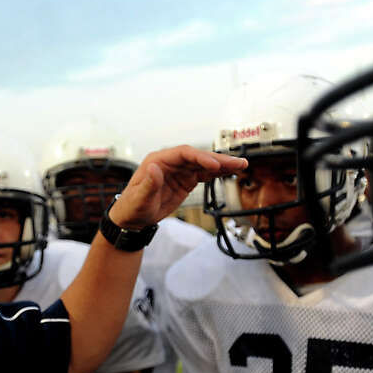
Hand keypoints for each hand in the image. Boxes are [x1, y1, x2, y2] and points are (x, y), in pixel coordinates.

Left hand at [110, 146, 246, 228]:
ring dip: (222, 165)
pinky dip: (217, 173)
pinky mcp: (185, 180)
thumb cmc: (132, 207)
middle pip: (198, 156)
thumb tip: (154, 167)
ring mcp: (179, 171)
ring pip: (204, 164)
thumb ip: (148, 184)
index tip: (214, 165)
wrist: (133, 218)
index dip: (200, 157)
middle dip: (218, 159)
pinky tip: (230, 172)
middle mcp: (170, 162)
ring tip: (241, 165)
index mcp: (158, 161)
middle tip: (237, 162)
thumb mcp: (139, 198)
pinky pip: (204, 174)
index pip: (183, 154)